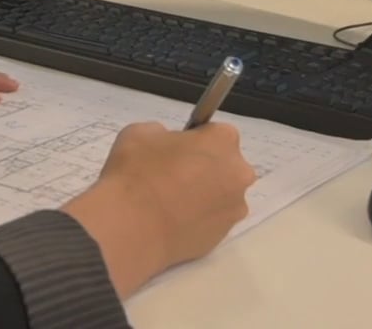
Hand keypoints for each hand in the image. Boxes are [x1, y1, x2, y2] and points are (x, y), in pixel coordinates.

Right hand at [63, 122, 256, 297]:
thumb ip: (164, 135)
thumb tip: (168, 149)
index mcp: (224, 140)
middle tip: (173, 178)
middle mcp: (239, 174)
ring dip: (203, 197)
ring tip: (169, 206)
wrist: (132, 229)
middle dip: (205, 170)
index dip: (195, 141)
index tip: (175, 152)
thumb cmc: (137, 172)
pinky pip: (210, 223)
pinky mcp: (221, 239)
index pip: (216, 134)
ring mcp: (233, 210)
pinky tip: (171, 224)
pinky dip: (196, 221)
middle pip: (225, 167)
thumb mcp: (141, 132)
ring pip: (221, 197)